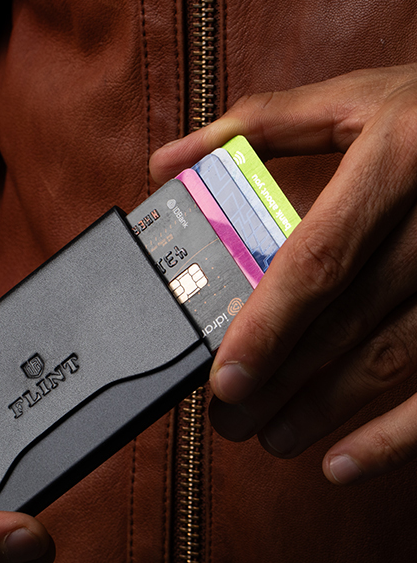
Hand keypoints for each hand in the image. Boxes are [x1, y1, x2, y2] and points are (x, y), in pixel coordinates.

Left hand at [150, 64, 416, 484]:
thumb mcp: (351, 100)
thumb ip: (258, 127)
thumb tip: (168, 161)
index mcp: (398, 159)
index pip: (321, 259)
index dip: (269, 324)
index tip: (224, 376)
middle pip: (350, 321)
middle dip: (284, 379)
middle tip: (228, 416)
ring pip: (396, 359)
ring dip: (327, 410)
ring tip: (271, 437)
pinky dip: (397, 436)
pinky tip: (345, 462)